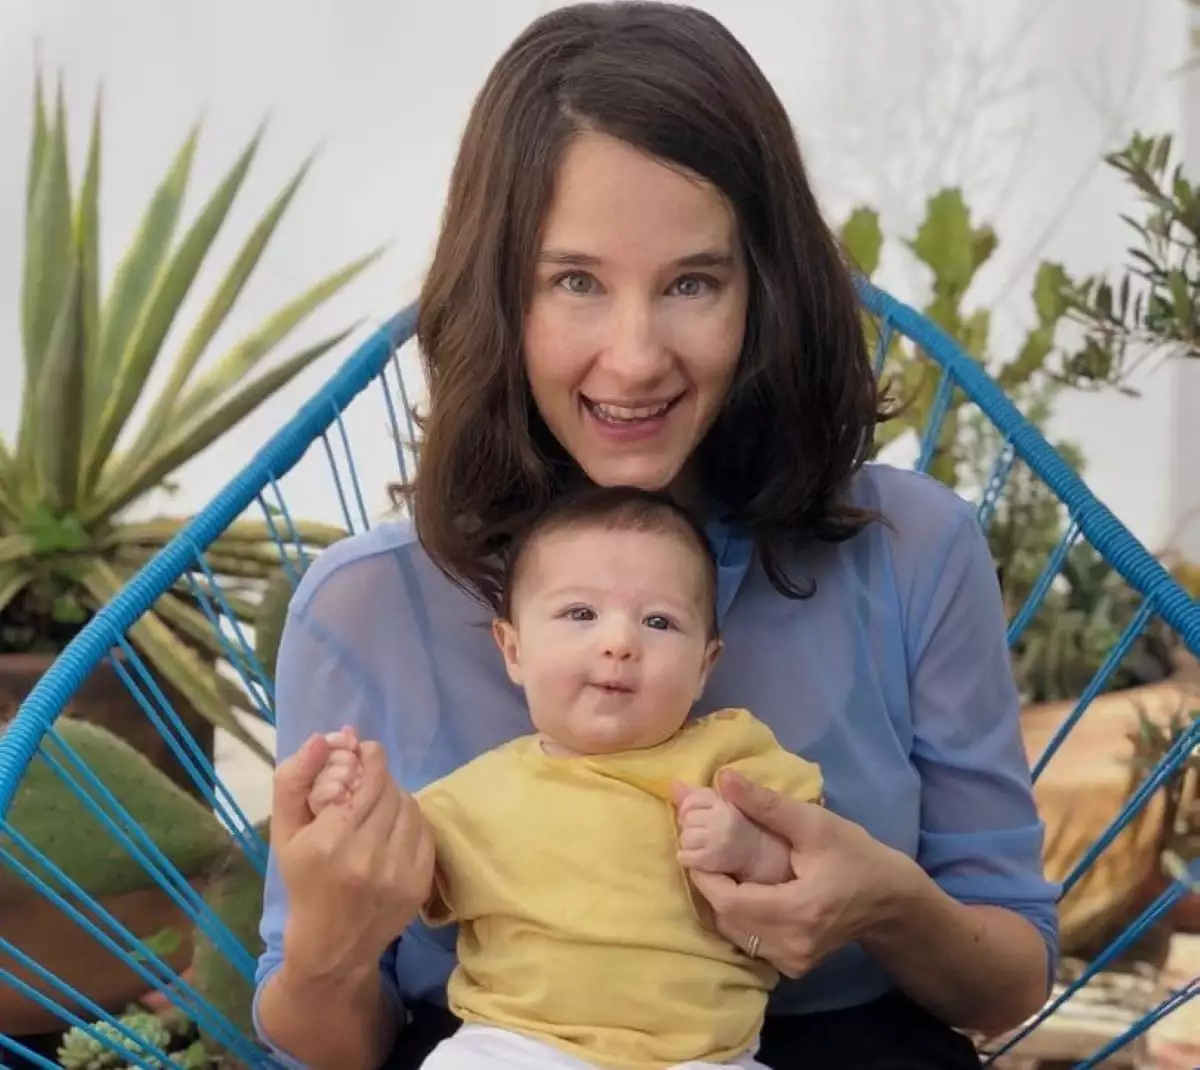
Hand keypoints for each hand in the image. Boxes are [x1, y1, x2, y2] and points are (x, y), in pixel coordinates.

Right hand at [271, 733, 434, 986]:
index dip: (370, 757)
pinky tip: (392, 829)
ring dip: (396, 798)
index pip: (368, 777)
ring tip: (378, 806)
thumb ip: (295, 779)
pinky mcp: (420, 883)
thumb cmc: (304, 881)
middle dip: (380, 777)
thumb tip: (324, 738)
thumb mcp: (285, 831)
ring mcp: (399, 872)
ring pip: (410, 807)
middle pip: (390, 789)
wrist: (330, 946)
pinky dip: (410, 822)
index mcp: (331, 840)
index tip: (364, 752)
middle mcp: (368, 855)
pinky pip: (424, 831)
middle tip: (368, 780)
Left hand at [673, 784, 755, 875]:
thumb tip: (671, 785)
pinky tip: (697, 857)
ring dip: (687, 843)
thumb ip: (695, 794)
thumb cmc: (734, 824)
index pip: (690, 800)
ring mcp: (717, 839)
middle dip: (688, 825)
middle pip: (686, 818)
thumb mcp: (720, 803)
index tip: (697, 816)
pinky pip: (684, 857)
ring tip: (700, 844)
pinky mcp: (712, 860)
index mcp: (724, 802)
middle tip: (700, 832)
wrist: (756, 853)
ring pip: (684, 837)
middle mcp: (722, 818)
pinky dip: (686, 858)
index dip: (688, 809)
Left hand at [686, 770, 913, 978]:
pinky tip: (744, 889)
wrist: (891, 900)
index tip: (693, 845)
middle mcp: (791, 946)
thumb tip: (722, 779)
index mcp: (797, 912)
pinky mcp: (793, 966)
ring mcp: (792, 962)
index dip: (704, 874)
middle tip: (704, 852)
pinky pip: (751, 941)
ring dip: (722, 901)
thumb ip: (766, 803)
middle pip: (727, 919)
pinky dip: (740, 917)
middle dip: (710, 884)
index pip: (728, 901)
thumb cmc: (856, 856)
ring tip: (722, 867)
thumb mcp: (815, 823)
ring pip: (735, 933)